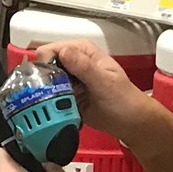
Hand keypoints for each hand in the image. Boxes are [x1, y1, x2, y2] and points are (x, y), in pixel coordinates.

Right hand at [34, 37, 152, 146]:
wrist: (130, 122)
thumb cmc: (123, 99)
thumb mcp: (104, 82)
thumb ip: (84, 67)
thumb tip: (63, 51)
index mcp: (82, 51)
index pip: (51, 49)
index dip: (45, 63)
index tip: (47, 81)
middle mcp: (72, 62)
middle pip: (44, 66)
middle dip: (42, 80)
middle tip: (49, 96)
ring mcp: (68, 80)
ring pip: (44, 82)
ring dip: (44, 94)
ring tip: (52, 105)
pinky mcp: (66, 96)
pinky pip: (49, 97)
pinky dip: (49, 104)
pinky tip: (53, 111)